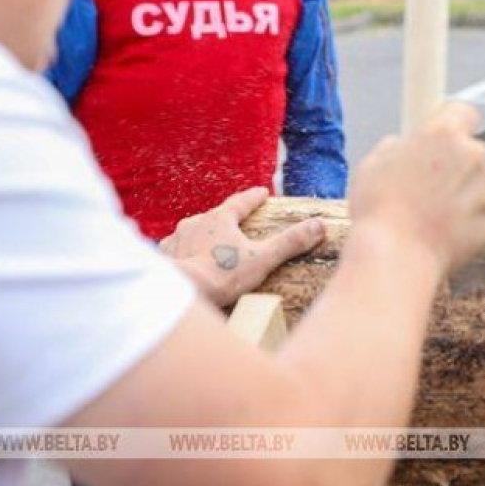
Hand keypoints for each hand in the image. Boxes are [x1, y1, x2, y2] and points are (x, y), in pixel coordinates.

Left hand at [160, 187, 325, 306]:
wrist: (182, 293)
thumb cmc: (222, 275)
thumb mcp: (263, 259)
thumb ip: (290, 242)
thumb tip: (319, 225)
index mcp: (220, 219)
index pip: (241, 202)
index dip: (253, 198)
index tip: (262, 193)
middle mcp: (196, 223)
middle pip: (216, 216)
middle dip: (227, 219)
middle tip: (237, 224)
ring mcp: (177, 239)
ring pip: (194, 232)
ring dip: (203, 237)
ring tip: (211, 247)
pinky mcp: (165, 257)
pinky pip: (177, 250)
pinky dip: (185, 253)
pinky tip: (188, 262)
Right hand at [347, 101, 484, 274]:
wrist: (396, 258)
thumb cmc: (378, 211)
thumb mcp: (373, 164)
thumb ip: (397, 147)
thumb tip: (404, 148)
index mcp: (443, 133)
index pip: (462, 111)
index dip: (452, 124)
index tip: (444, 138)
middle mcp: (473, 153)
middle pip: (470, 150)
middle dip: (455, 164)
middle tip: (428, 187)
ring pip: (482, 181)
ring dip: (467, 192)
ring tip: (434, 215)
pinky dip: (474, 218)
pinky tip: (447, 230)